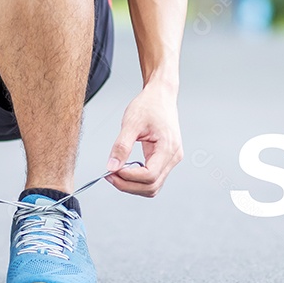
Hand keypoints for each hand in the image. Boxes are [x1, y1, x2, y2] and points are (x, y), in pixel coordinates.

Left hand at [105, 81, 182, 196]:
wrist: (161, 95)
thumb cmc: (149, 105)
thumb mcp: (131, 123)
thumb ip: (121, 146)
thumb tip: (111, 167)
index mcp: (168, 147)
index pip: (149, 175)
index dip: (128, 177)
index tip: (111, 171)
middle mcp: (173, 156)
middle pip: (151, 186)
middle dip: (128, 185)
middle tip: (109, 175)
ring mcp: (171, 159)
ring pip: (153, 186)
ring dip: (133, 185)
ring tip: (116, 173)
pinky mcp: (166, 159)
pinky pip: (153, 178)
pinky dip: (138, 180)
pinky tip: (126, 169)